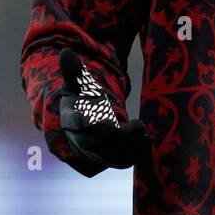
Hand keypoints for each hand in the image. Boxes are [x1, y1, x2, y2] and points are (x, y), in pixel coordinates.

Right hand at [57, 49, 151, 169]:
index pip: (73, 121)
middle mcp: (81, 139)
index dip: (80, 122)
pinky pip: (121, 162)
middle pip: (95, 144)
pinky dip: (136, 154)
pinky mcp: (108, 159)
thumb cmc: (81, 99)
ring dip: (129, 146)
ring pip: (110, 156)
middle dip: (115, 137)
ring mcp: (94, 152)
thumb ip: (73, 71)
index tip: (89, 119)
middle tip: (136, 124)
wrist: (84, 120)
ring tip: (143, 130)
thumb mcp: (76, 84)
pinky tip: (148, 140)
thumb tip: (66, 52)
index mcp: (71, 117)